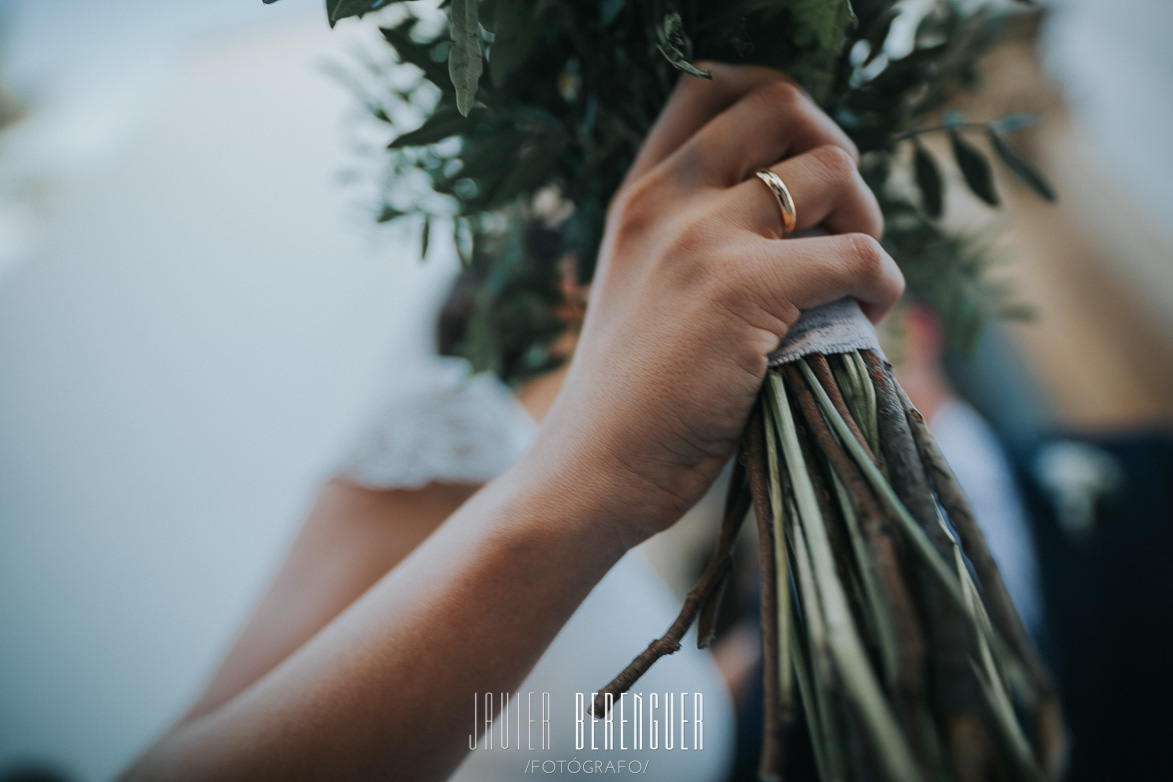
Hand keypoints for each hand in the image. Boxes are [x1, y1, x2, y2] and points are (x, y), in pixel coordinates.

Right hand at [521, 64, 903, 546]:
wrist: (593, 470)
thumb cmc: (629, 394)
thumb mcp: (640, 285)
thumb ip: (693, 233)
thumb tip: (800, 210)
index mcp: (641, 193)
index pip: (710, 85)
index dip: (778, 105)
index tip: (800, 161)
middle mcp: (669, 198)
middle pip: (784, 105)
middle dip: (834, 153)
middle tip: (838, 220)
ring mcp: (702, 239)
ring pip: (834, 172)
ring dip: (867, 220)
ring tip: (850, 277)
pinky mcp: (743, 292)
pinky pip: (859, 255)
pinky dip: (883, 284)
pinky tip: (865, 317)